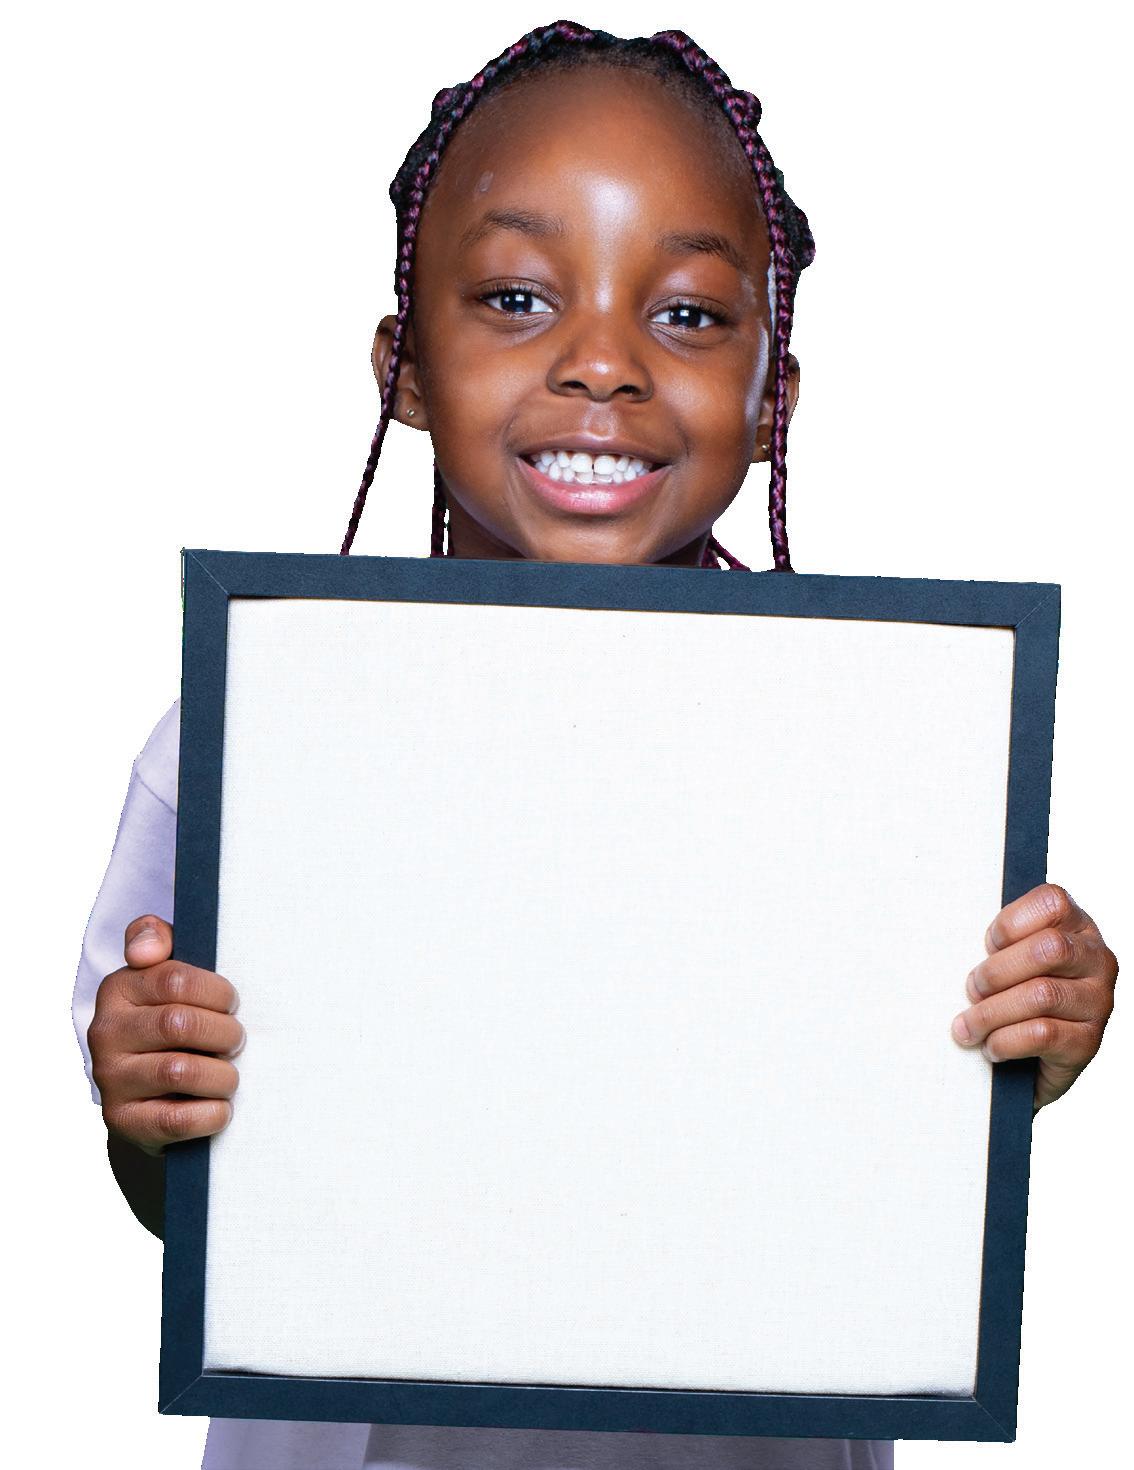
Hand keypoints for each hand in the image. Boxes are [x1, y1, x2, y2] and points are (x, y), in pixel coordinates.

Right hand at [88, 915, 243, 1155]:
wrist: (153, 1095)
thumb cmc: (174, 1021)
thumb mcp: (168, 974)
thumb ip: (157, 939)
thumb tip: (146, 950)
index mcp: (118, 989)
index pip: (175, 979)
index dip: (218, 993)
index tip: (232, 1004)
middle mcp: (106, 1032)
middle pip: (180, 1024)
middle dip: (224, 1033)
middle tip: (236, 1042)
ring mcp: (111, 1079)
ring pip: (180, 1070)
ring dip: (222, 1075)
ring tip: (229, 1075)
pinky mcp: (124, 1121)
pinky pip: (177, 1119)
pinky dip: (211, 1113)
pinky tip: (220, 1107)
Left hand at [950, 883, 1116, 1112]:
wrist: (1035, 1060)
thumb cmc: (1016, 996)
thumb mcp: (1010, 960)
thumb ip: (999, 945)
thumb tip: (954, 946)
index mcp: (1077, 927)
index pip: (1053, 903)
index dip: (1011, 923)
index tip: (986, 946)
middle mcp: (1097, 960)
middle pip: (1048, 949)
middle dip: (997, 971)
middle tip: (971, 990)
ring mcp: (1098, 1001)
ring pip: (1041, 995)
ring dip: (992, 1012)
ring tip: (968, 1026)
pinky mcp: (1089, 1042)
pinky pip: (1042, 1034)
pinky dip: (1006, 1041)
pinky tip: (991, 1047)